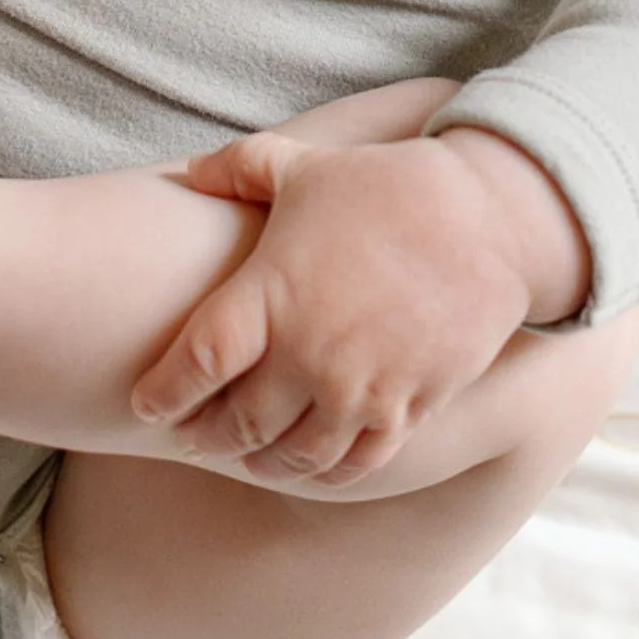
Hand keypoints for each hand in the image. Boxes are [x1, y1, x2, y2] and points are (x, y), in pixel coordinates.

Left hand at [127, 129, 579, 487]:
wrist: (491, 217)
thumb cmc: (388, 186)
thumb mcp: (304, 165)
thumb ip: (239, 169)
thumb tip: (189, 174)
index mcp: (271, 295)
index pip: (195, 364)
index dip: (163, 392)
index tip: (146, 404)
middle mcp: (309, 353)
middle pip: (239, 423)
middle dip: (208, 436)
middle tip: (192, 438)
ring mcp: (360, 387)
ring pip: (294, 455)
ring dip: (263, 462)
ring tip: (246, 457)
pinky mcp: (409, 406)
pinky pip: (355, 463)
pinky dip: (324, 473)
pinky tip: (310, 466)